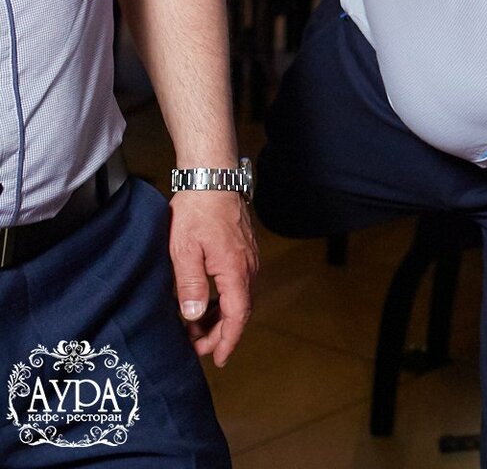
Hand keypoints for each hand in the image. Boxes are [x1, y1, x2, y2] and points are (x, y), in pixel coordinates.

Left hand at [168, 189, 258, 365]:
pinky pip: (239, 285)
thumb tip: (193, 316)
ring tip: (196, 328)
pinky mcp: (244, 251)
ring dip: (221, 317)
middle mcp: (248, 267)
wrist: (212, 179)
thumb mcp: (184, 250)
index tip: (218, 358)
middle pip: (241, 310)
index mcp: (235, 270)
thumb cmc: (196, 212)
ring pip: (240, 298)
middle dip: (221, 333)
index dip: (227, 340)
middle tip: (197, 347)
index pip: (237, 315)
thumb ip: (190, 284)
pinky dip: (225, 300)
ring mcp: (249, 259)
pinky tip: (206, 302)